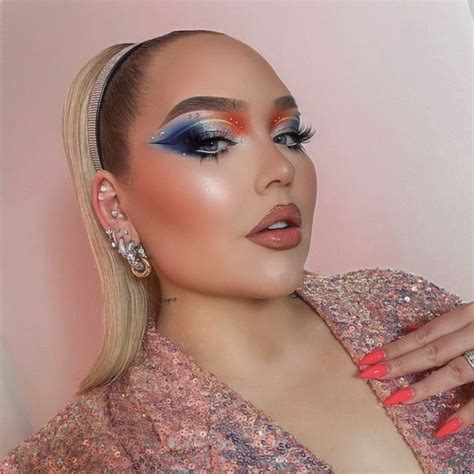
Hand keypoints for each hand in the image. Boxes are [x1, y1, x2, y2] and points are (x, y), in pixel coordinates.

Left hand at [356, 302, 473, 437]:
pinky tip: (442, 428)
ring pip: (455, 371)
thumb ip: (445, 322)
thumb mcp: (473, 314)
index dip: (395, 346)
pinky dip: (466, 414)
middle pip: (432, 350)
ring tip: (394, 399)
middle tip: (368, 375)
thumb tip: (409, 327)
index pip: (424, 333)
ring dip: (423, 387)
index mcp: (469, 315)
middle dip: (398, 364)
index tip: (367, 358)